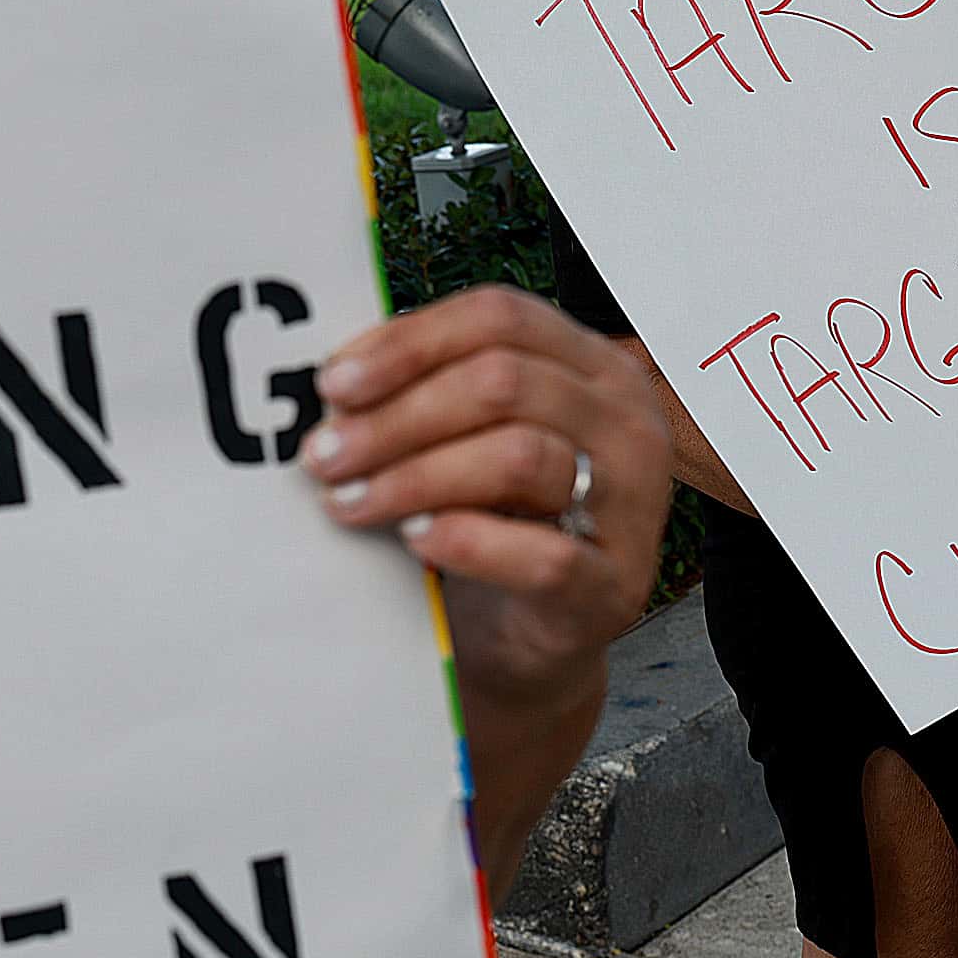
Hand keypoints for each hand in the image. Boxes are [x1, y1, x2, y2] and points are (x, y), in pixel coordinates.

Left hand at [308, 286, 672, 713]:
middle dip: (396, 417)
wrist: (527, 640)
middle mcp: (626, 423)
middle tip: (325, 455)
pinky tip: (415, 539)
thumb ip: (425, 393)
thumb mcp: (466, 440)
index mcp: (593, 368)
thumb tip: (338, 377)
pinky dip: (467, 542)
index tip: (333, 383)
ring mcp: (633, 504)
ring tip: (348, 500)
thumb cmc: (493, 522)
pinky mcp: (615, 585)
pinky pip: (542, 555)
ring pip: (519, 457)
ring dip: (414, 476)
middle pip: (503, 382)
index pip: (500, 317)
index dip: (409, 343)